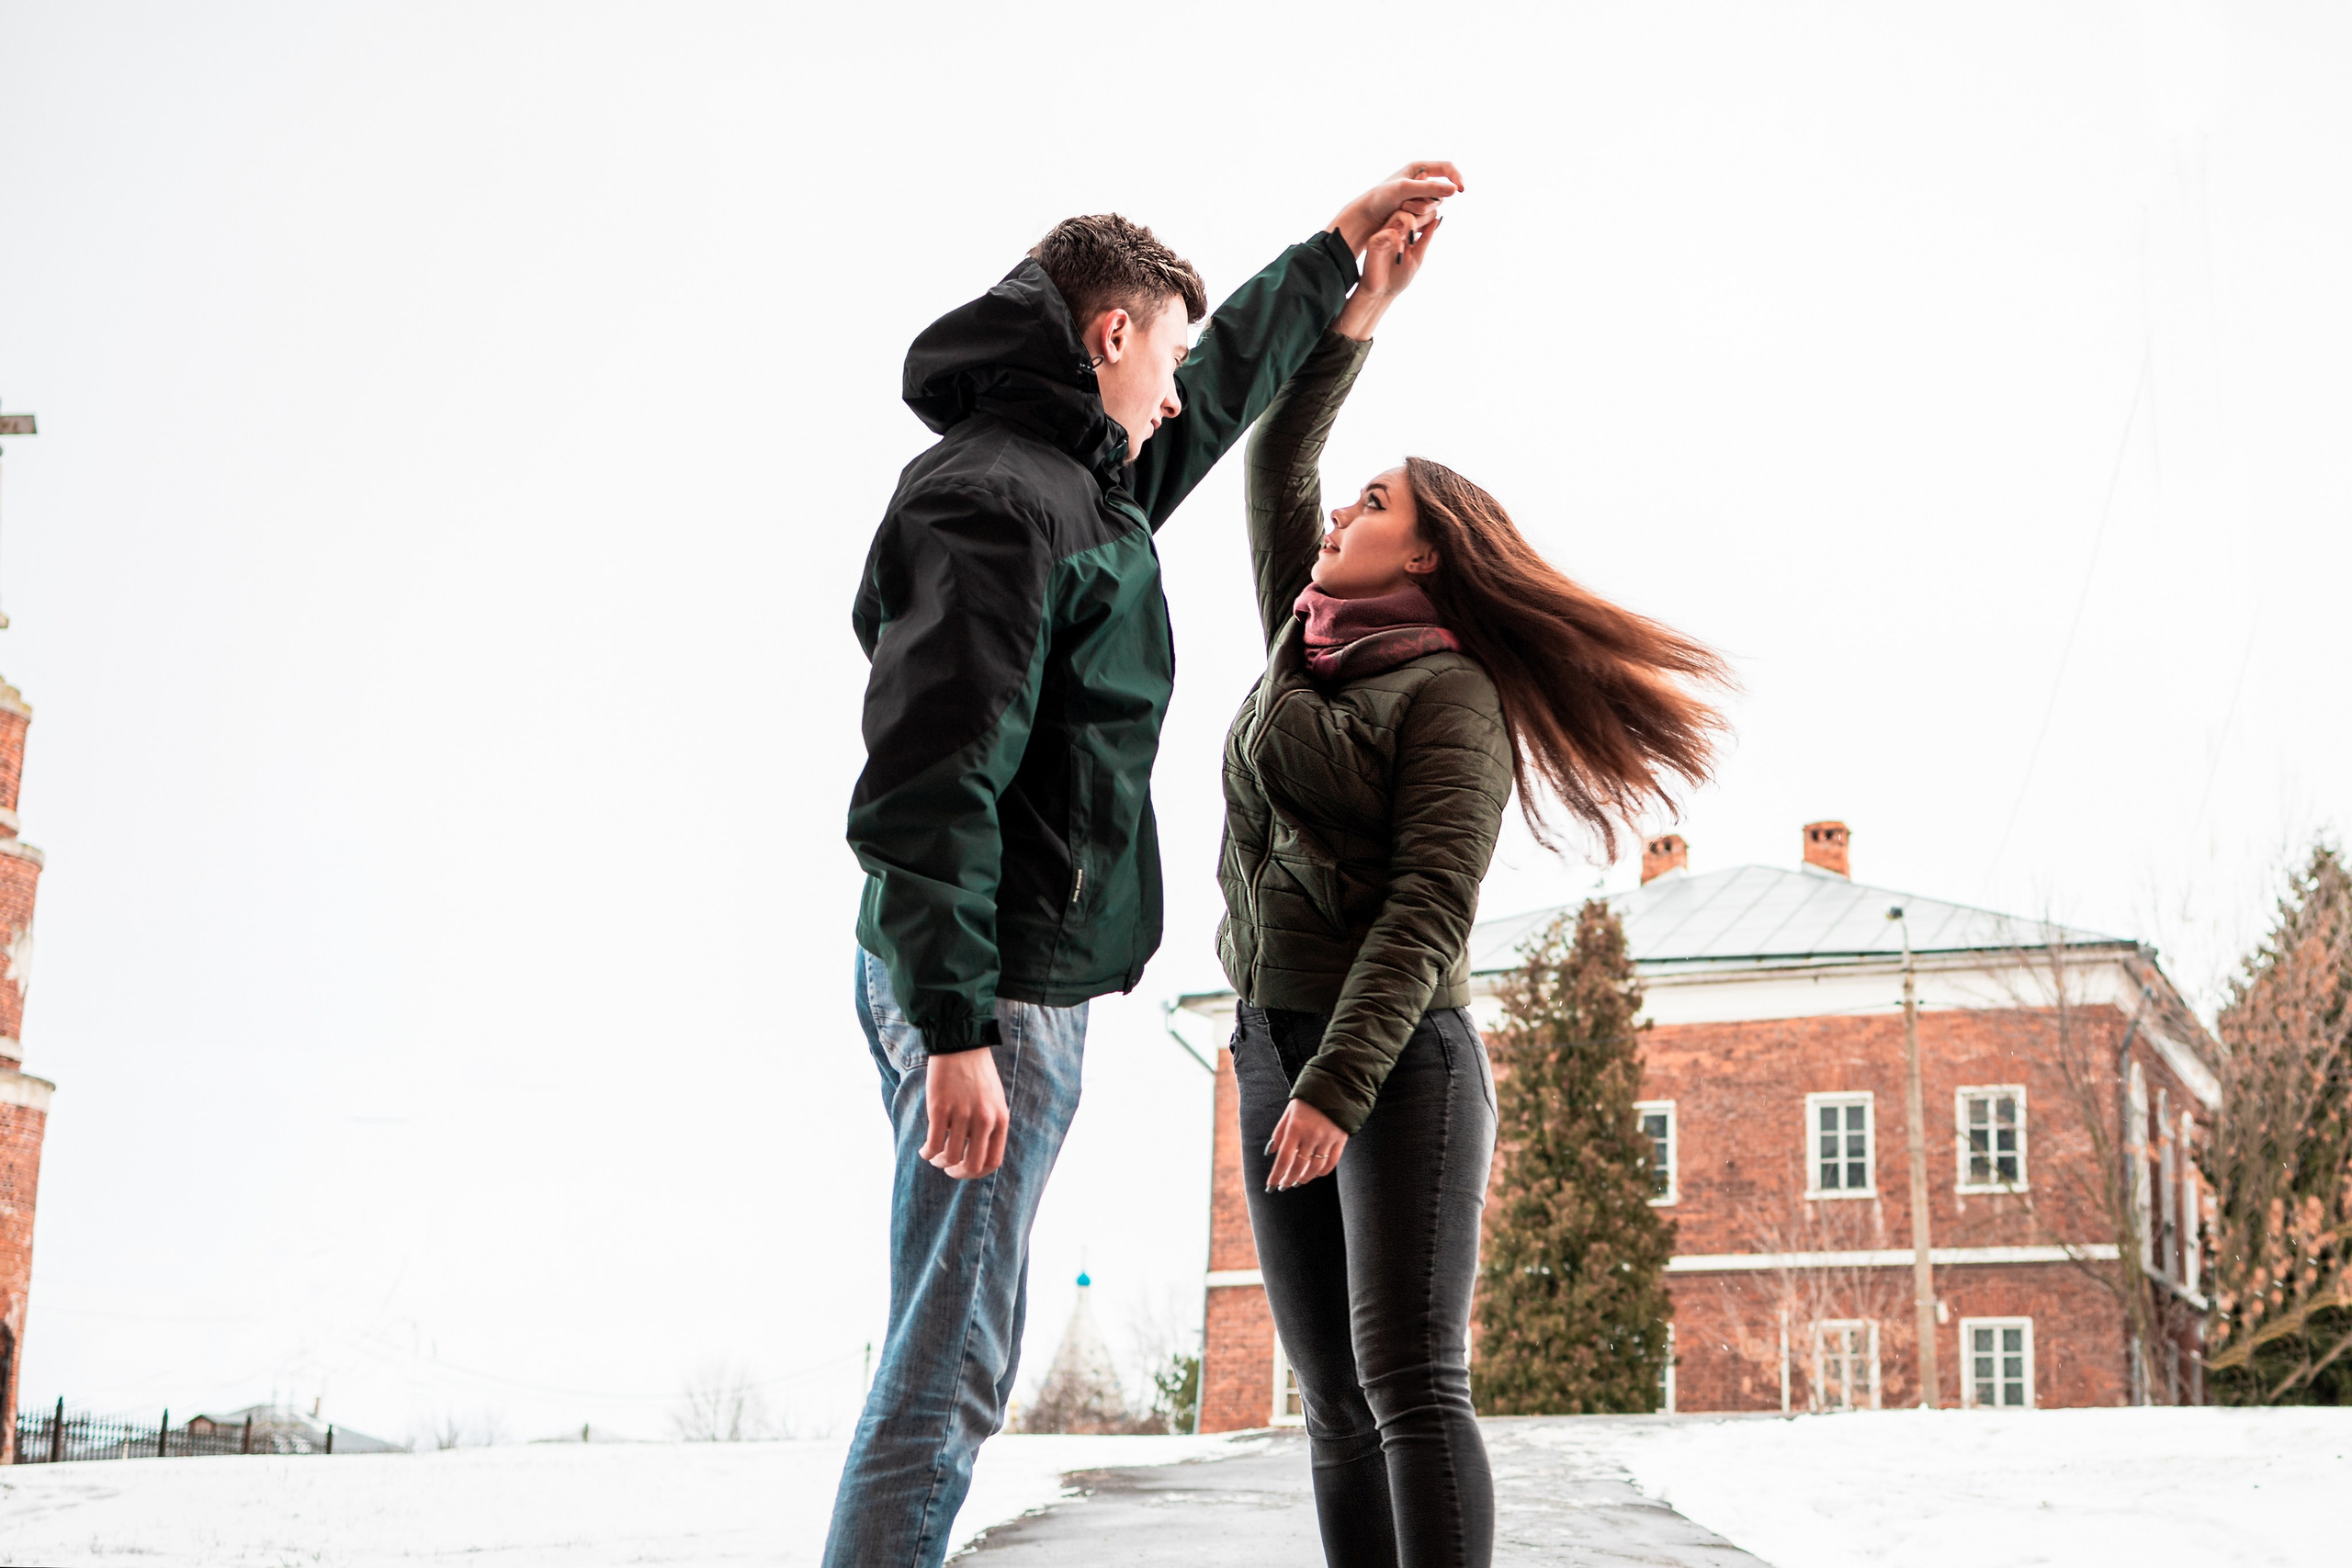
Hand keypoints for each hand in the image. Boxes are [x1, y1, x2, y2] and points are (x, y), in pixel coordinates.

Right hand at [922, 1048, 1008, 1178]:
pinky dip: (927, 1152)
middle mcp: (984, 1119)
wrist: (961, 1045)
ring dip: (940, 1162)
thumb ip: (989, 1126)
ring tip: (934, 1157)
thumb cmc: (977, 1073)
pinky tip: (924, 1150)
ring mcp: (962, 1114)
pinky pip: (933, 1143)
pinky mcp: (940, 1108)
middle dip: (958, 1173)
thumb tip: (974, 1153)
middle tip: (948, 1169)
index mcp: (1000, 1119)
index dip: (977, 1173)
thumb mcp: (993, 1101)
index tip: (966, 1170)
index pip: (993, 1161)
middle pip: (972, 1165)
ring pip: (950, 1157)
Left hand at [1264, 1098, 1347, 1191]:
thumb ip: (1279, 1133)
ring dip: (1305, 1178)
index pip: (1283, 1158)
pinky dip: (1322, 1172)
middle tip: (1284, 1185)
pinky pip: (1331, 1163)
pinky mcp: (1340, 1140)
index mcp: (1295, 1128)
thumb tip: (1270, 1152)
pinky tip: (1315, 1174)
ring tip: (1298, 1181)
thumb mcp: (1289, 1112)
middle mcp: (1311, 1135)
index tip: (1271, 1187)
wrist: (1335, 1086)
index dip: (1276, 1175)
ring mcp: (1327, 1138)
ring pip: (1315, 1168)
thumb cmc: (1308, 1100)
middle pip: (1299, 1166)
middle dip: (1289, 1179)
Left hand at [1327, 160, 1464, 253]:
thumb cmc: (1381, 198)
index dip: (1456, 177)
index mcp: (1419, 168)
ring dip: (1419, 212)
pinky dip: (1417, 220)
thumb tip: (1455, 190)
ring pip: (1434, 208)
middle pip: (1441, 193)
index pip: (1447, 168)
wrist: (1366, 217)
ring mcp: (1419, 198)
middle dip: (1426, 201)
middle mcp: (1421, 182)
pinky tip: (1403, 219)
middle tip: (1405, 204)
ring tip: (1400, 210)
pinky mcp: (1416, 212)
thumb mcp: (1405, 190)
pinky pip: (1428, 218)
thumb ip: (1430, 189)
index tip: (1461, 190)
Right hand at [1332, 211, 1442, 340]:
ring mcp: (1385, 233)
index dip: (1428, 215)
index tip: (1436, 220)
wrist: (1381, 293)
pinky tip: (1399, 256)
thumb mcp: (1417, 256)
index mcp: (1406, 232)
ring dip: (1411, 224)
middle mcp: (1395, 229)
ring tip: (1412, 241)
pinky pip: (1389, 231)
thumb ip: (1425, 238)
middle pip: (1410, 209)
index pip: (1418, 214)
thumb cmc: (1398, 277)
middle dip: (1421, 216)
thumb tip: (1437, 219)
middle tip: (1426, 226)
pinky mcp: (1375, 240)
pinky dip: (1397, 241)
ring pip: (1399, 214)